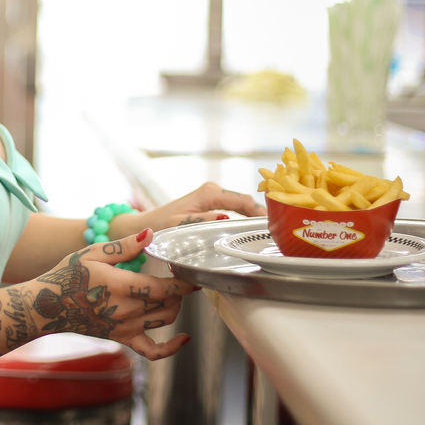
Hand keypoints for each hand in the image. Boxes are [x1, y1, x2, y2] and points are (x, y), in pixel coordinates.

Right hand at [31, 229, 195, 360]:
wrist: (49, 307)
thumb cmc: (69, 275)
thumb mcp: (94, 253)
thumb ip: (124, 246)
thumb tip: (150, 234)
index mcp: (122, 287)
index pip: (165, 288)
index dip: (184, 282)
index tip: (195, 272)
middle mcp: (128, 311)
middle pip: (169, 303)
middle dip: (179, 290)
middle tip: (178, 275)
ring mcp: (127, 328)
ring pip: (165, 319)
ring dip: (174, 306)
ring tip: (170, 292)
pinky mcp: (123, 339)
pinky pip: (153, 351)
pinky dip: (172, 348)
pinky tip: (184, 338)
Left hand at [115, 182, 264, 236]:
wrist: (146, 225)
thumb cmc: (160, 226)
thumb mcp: (180, 226)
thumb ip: (202, 221)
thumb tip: (225, 218)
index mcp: (209, 194)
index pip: (242, 201)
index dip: (260, 212)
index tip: (275, 225)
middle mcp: (213, 191)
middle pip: (246, 202)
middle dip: (262, 214)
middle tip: (279, 233)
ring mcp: (213, 196)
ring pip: (242, 205)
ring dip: (255, 216)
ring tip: (271, 234)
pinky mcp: (211, 202)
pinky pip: (236, 208)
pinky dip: (246, 217)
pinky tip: (254, 230)